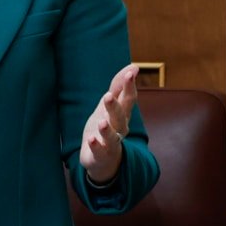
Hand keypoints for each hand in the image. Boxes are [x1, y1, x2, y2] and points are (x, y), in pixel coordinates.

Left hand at [80, 63, 138, 184]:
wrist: (102, 160)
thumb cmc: (107, 127)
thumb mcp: (110, 105)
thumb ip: (119, 86)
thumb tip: (134, 66)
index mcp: (122, 114)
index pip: (127, 99)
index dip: (129, 86)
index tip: (131, 72)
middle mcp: (119, 128)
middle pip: (119, 116)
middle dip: (115, 106)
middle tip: (108, 95)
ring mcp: (110, 143)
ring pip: (111, 136)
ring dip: (106, 129)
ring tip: (102, 122)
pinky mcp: (100, 155)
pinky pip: (99, 151)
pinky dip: (96, 145)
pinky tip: (91, 140)